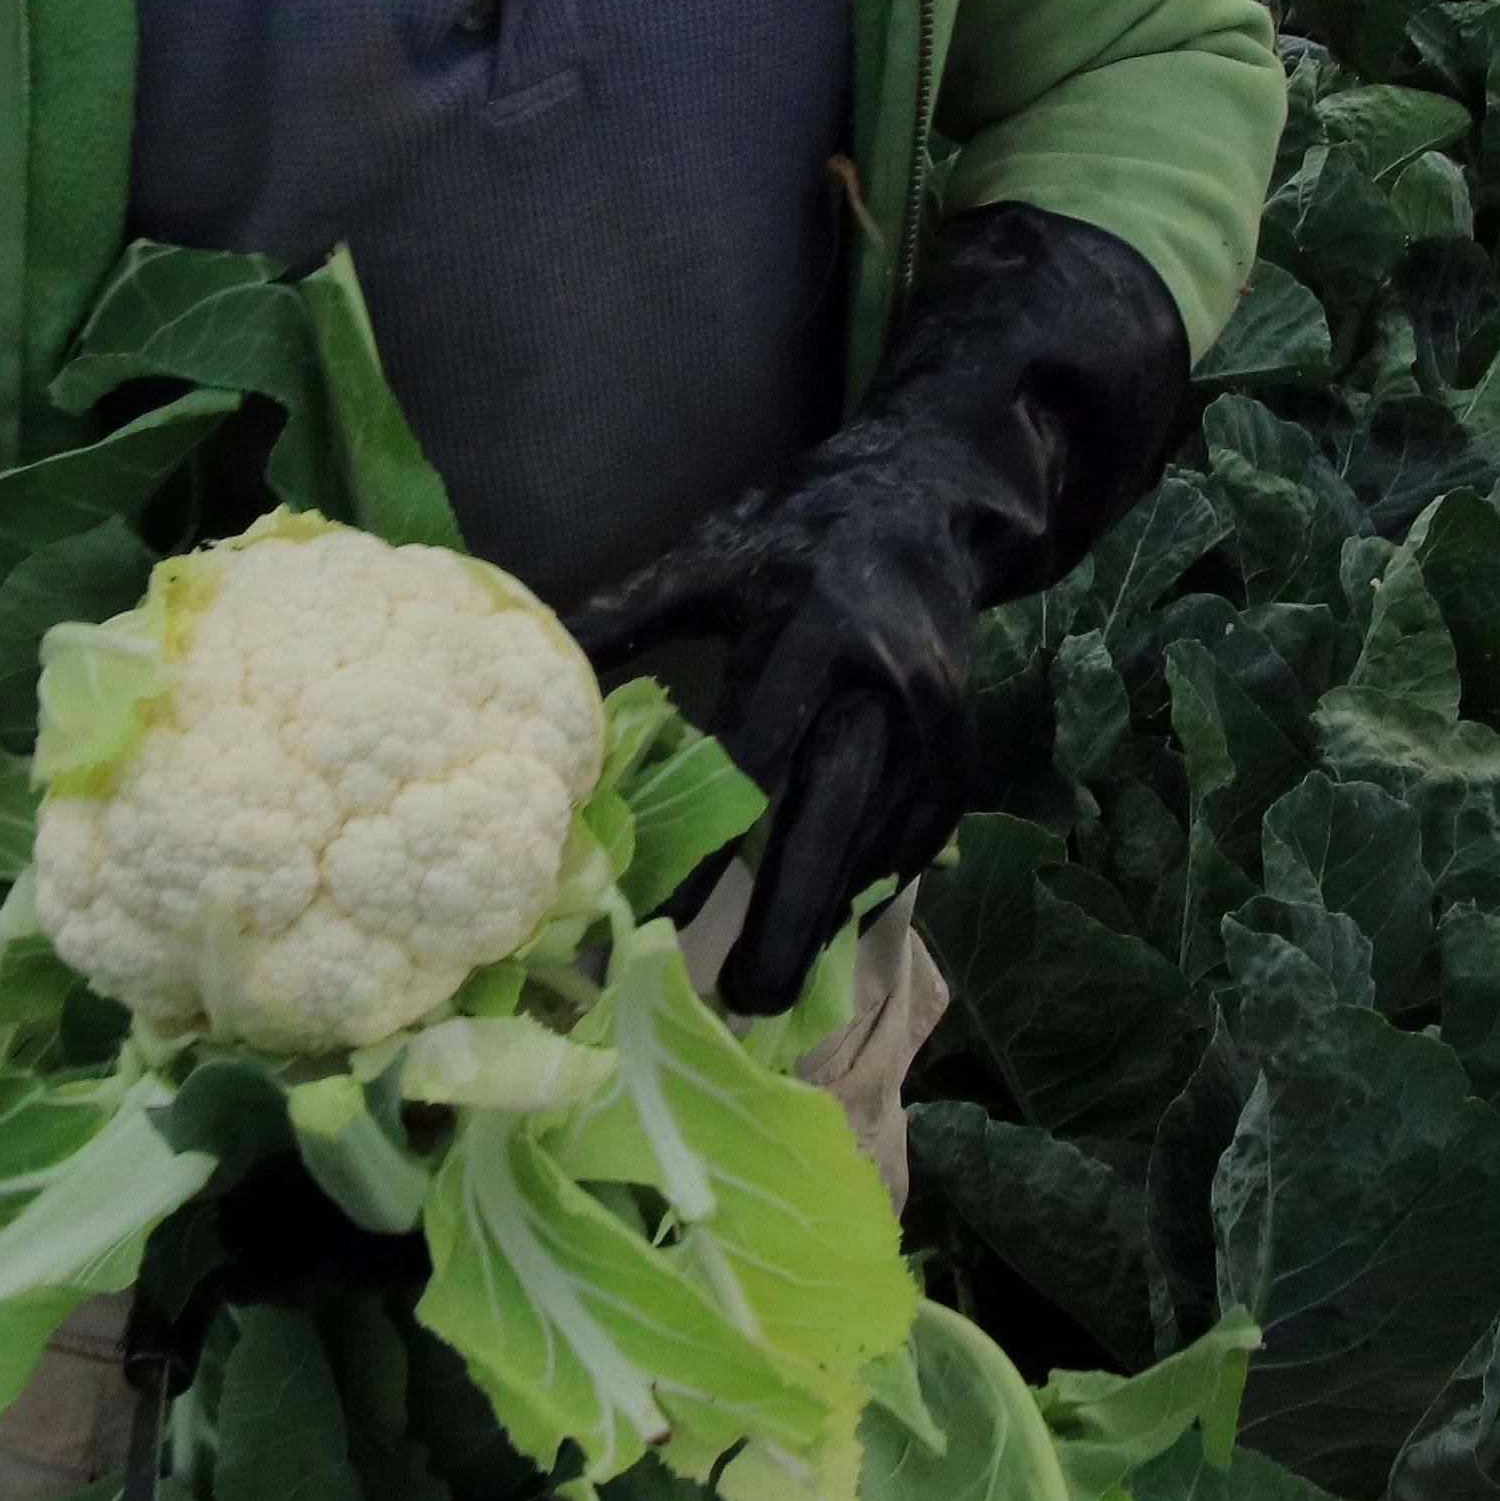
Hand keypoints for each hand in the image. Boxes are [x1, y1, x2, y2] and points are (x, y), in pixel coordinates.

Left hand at [567, 450, 982, 1013]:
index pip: (753, 753)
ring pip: (878, 839)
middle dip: (789, 914)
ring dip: (825, 917)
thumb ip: (627, 616)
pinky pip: (915, 834)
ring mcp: (934, 719)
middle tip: (741, 1001)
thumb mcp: (709, 555)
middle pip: (833, 814)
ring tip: (771, 990)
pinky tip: (825, 921)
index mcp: (808, 625)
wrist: (931, 499)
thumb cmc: (798, 529)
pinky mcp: (963, 745)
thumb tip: (536, 674)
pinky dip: (869, 880)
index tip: (656, 915)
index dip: (708, 841)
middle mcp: (881, 679)